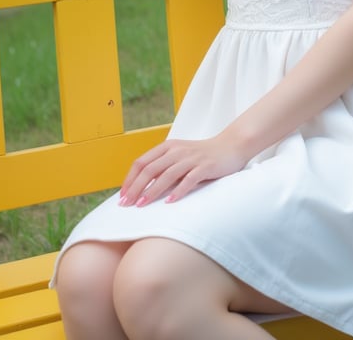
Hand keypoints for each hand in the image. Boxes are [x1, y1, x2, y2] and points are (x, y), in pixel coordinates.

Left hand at [118, 132, 248, 206]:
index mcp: (168, 146)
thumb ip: (163, 166)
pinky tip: (170, 202)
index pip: (142, 162)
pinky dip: (178, 191)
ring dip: (152, 191)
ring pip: (166, 175)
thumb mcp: (179, 156)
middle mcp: (177, 150)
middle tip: (126, 205)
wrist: (230, 146)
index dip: (130, 179)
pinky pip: (189, 179)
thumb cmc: (202, 155)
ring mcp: (191, 158)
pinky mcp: (205, 166)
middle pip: (150, 169)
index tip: (122, 196)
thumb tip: (141, 188)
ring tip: (142, 205)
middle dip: (136, 187)